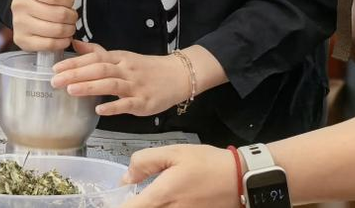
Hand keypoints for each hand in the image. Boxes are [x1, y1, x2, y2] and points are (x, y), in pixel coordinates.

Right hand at [11, 0, 77, 51]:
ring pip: (55, 30)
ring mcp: (19, 24)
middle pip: (57, 14)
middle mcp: (18, 6)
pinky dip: (61, 43)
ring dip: (69, 30)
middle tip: (73, 16)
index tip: (70, 2)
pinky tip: (65, 38)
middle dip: (71, 16)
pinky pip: (47, 45)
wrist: (23, 9)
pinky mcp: (21, 40)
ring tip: (70, 26)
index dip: (68, 0)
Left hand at [51, 40, 189, 116]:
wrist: (178, 75)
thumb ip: (97, 52)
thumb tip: (74, 43)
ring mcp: (135, 86)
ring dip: (90, 87)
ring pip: (111, 84)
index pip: (94, 58)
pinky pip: (127, 104)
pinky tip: (99, 110)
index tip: (55, 68)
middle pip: (99, 69)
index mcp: (119, 59)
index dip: (74, 63)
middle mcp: (126, 70)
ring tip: (71, 90)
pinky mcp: (144, 102)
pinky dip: (113, 107)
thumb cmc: (146, 68)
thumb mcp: (122, 57)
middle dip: (76, 74)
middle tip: (55, 80)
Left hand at [120, 144, 240, 207]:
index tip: (114, 199)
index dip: (118, 205)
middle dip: (135, 204)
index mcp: (163, 195)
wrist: (240, 180)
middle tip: (134, 194)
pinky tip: (166, 200)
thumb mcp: (175, 152)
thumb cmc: (208, 164)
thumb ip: (146, 162)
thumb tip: (126, 177)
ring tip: (150, 195)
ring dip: (150, 205)